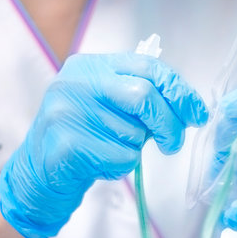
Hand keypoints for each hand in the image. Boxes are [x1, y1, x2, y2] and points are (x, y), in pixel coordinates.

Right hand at [0, 53, 207, 237]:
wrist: (40, 171)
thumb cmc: (83, 135)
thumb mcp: (108, 104)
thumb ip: (142, 98)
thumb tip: (190, 109)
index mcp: (91, 66)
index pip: (148, 67)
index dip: (179, 91)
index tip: (197, 113)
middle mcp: (77, 82)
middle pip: (145, 96)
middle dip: (169, 123)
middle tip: (173, 143)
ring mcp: (68, 112)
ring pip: (135, 132)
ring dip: (136, 147)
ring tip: (111, 148)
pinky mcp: (68, 144)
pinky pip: (123, 156)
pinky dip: (123, 165)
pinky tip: (101, 162)